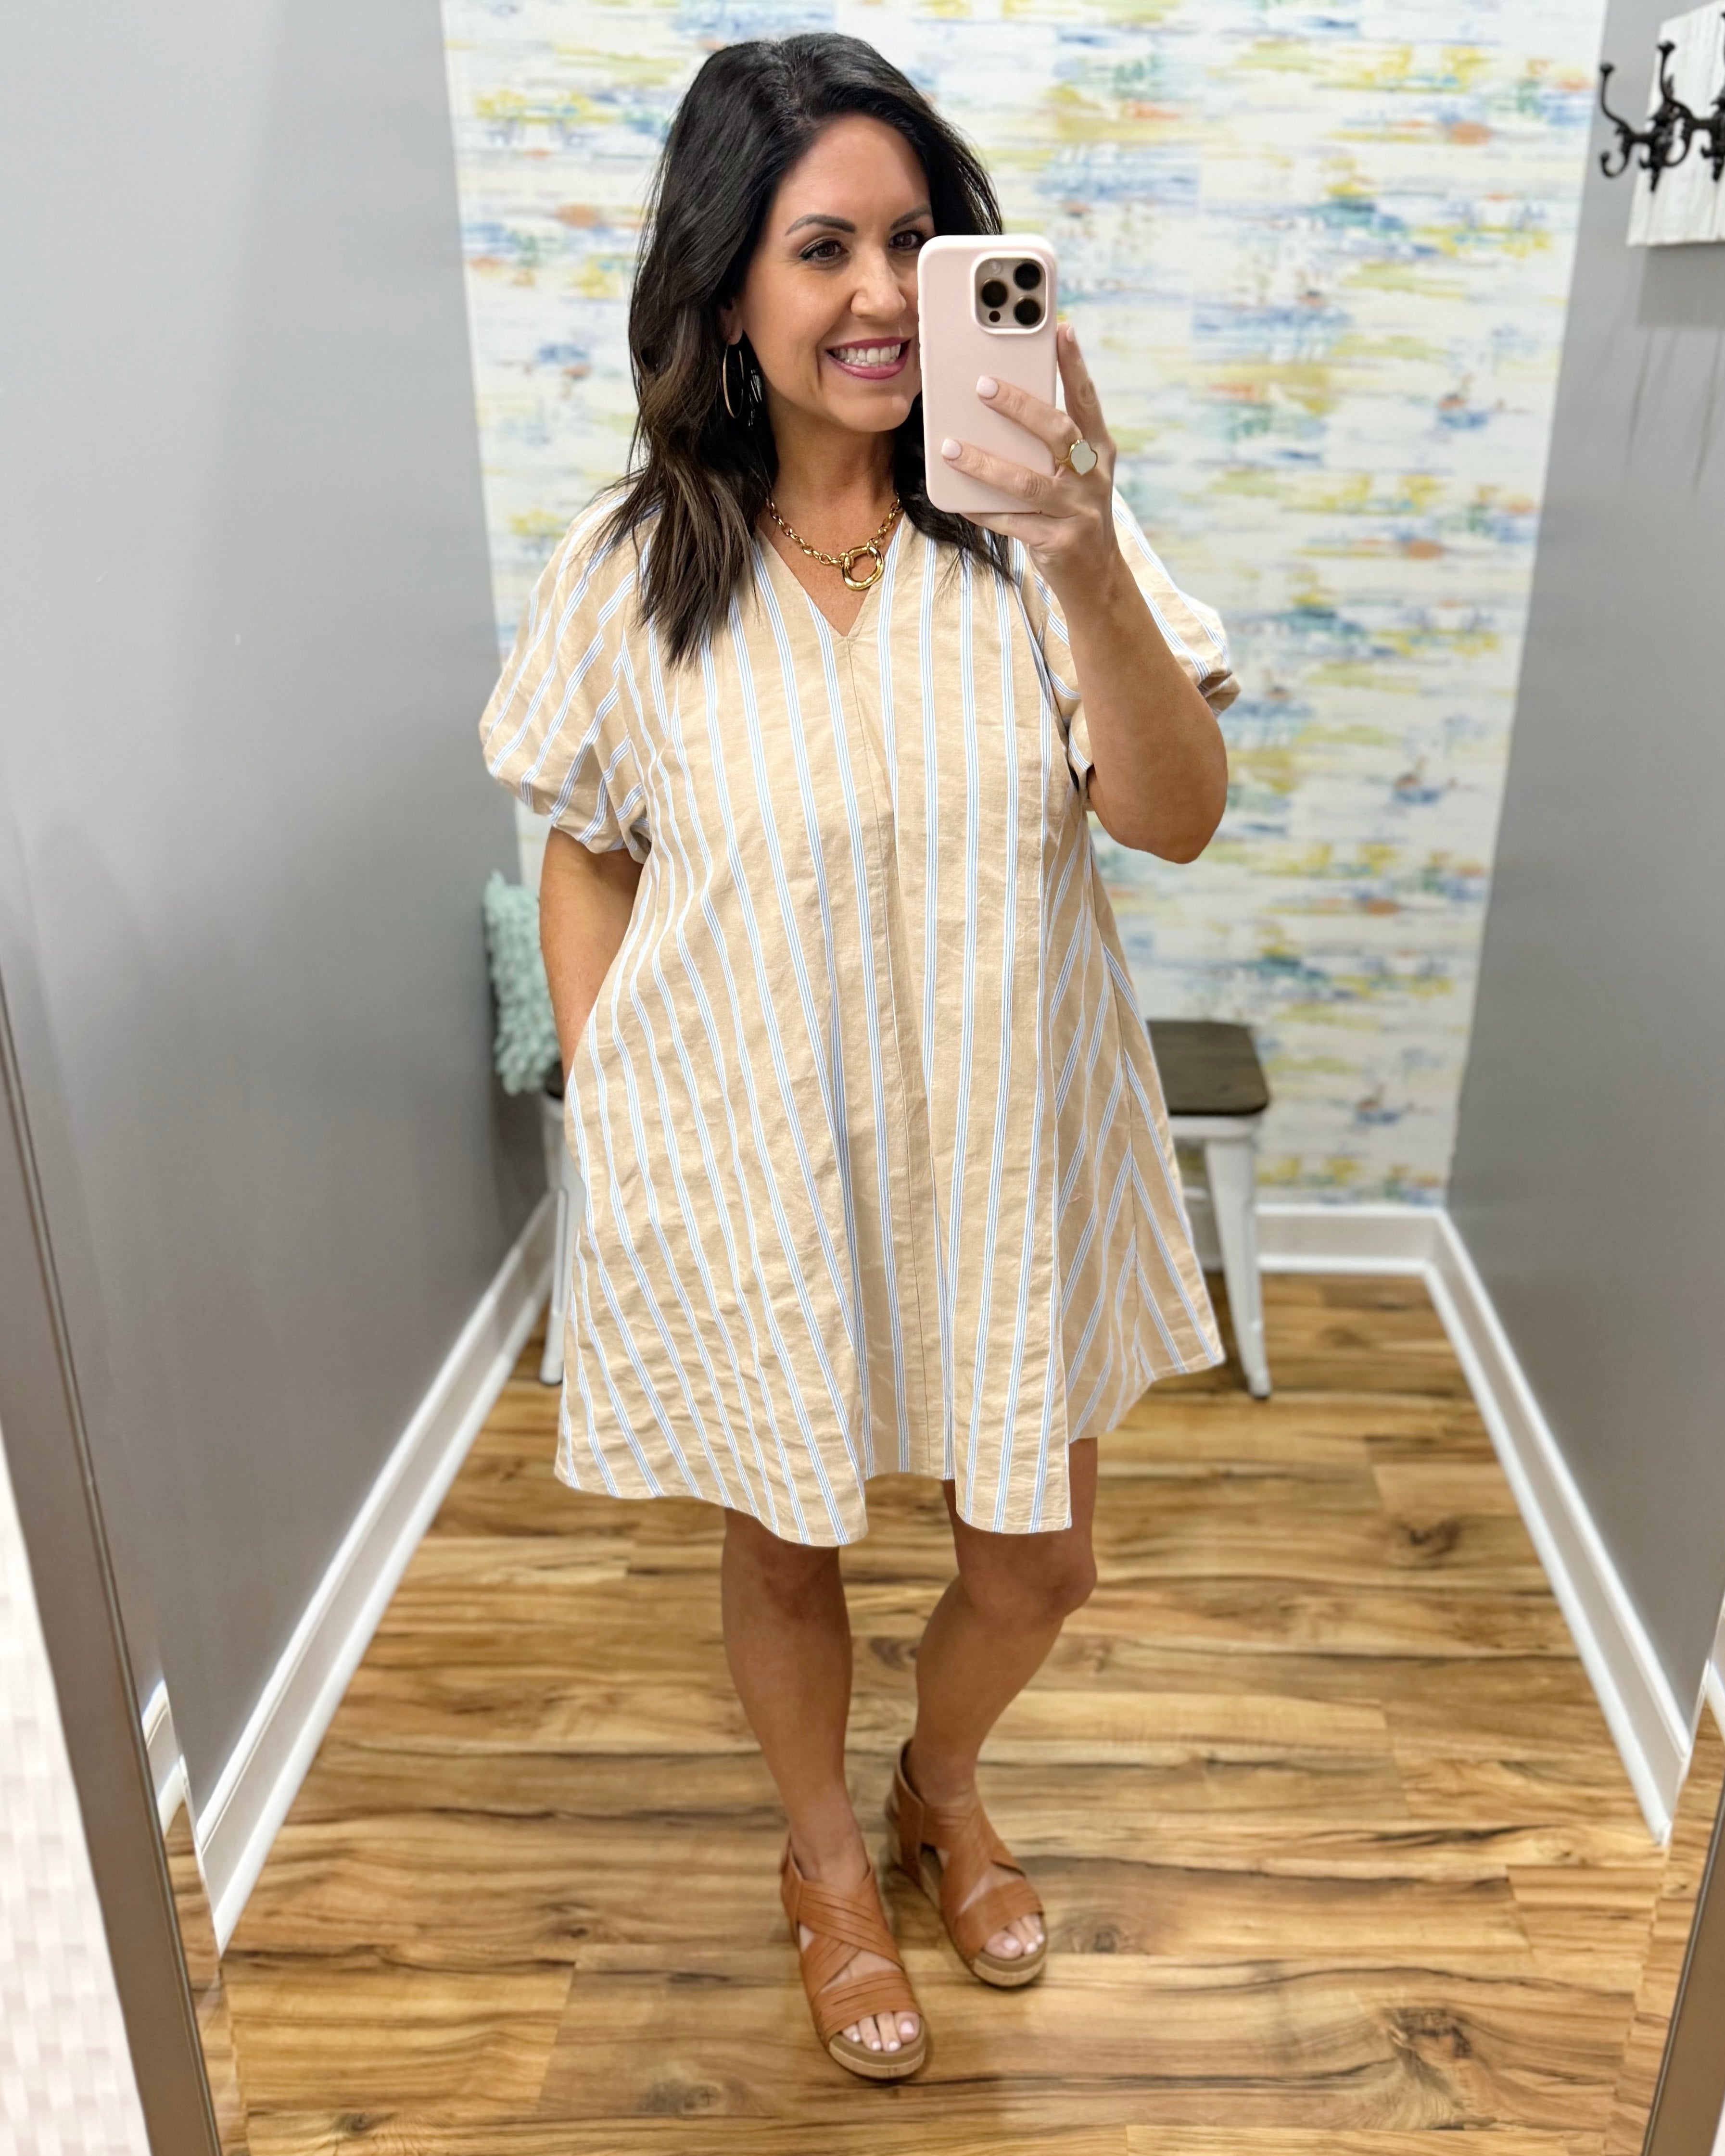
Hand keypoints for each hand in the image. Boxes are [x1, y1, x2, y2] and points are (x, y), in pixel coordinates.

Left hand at [937, 323, 1119, 600]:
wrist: (1095, 576)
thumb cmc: (1073, 510)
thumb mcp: (1073, 472)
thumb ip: (1050, 441)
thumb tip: (1000, 402)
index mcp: (1098, 450)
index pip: (1086, 399)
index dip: (1075, 364)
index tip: (1061, 329)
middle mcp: (1092, 477)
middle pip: (1057, 433)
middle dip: (1020, 406)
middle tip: (983, 385)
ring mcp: (1077, 511)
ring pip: (1026, 481)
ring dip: (984, 464)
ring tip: (949, 447)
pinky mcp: (1057, 542)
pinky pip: (1011, 522)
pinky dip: (981, 509)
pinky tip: (956, 498)